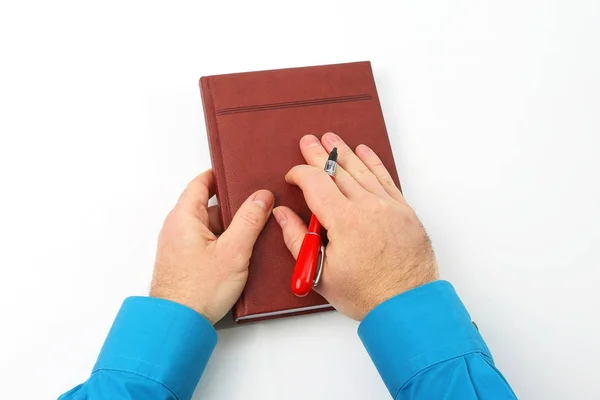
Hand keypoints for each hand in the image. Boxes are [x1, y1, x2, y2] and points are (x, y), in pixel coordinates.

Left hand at [150, 170, 273, 323]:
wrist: (177, 325)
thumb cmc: (197, 291)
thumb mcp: (233, 251)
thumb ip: (249, 220)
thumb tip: (261, 197)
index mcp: (184, 217)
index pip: (201, 183)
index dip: (220, 175)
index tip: (239, 173)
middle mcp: (177, 228)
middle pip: (207, 205)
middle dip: (232, 206)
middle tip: (255, 206)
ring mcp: (179, 246)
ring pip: (208, 226)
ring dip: (228, 228)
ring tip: (251, 234)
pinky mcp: (184, 261)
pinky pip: (205, 242)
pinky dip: (221, 242)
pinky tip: (238, 253)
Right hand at [273, 133, 437, 320]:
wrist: (407, 304)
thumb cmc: (366, 294)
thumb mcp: (320, 273)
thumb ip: (297, 239)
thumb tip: (282, 214)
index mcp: (345, 221)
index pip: (316, 183)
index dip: (300, 174)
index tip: (292, 176)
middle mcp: (368, 207)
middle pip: (338, 171)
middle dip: (319, 154)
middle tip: (309, 140)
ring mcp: (389, 206)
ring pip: (362, 171)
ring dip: (345, 153)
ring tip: (332, 138)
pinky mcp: (404, 211)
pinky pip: (386, 179)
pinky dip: (374, 164)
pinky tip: (365, 152)